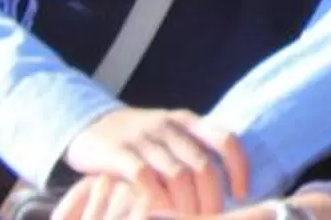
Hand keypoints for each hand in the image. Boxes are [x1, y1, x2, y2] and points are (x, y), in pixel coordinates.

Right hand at [58, 106, 246, 213]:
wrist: (89, 125)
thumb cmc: (139, 138)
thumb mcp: (170, 133)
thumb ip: (194, 149)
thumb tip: (227, 186)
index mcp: (187, 121)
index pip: (225, 140)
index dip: (238, 168)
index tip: (241, 193)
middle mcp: (169, 127)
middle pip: (202, 166)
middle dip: (211, 198)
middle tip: (211, 218)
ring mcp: (143, 139)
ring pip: (177, 175)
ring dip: (187, 204)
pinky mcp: (117, 153)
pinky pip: (143, 178)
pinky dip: (156, 198)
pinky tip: (159, 212)